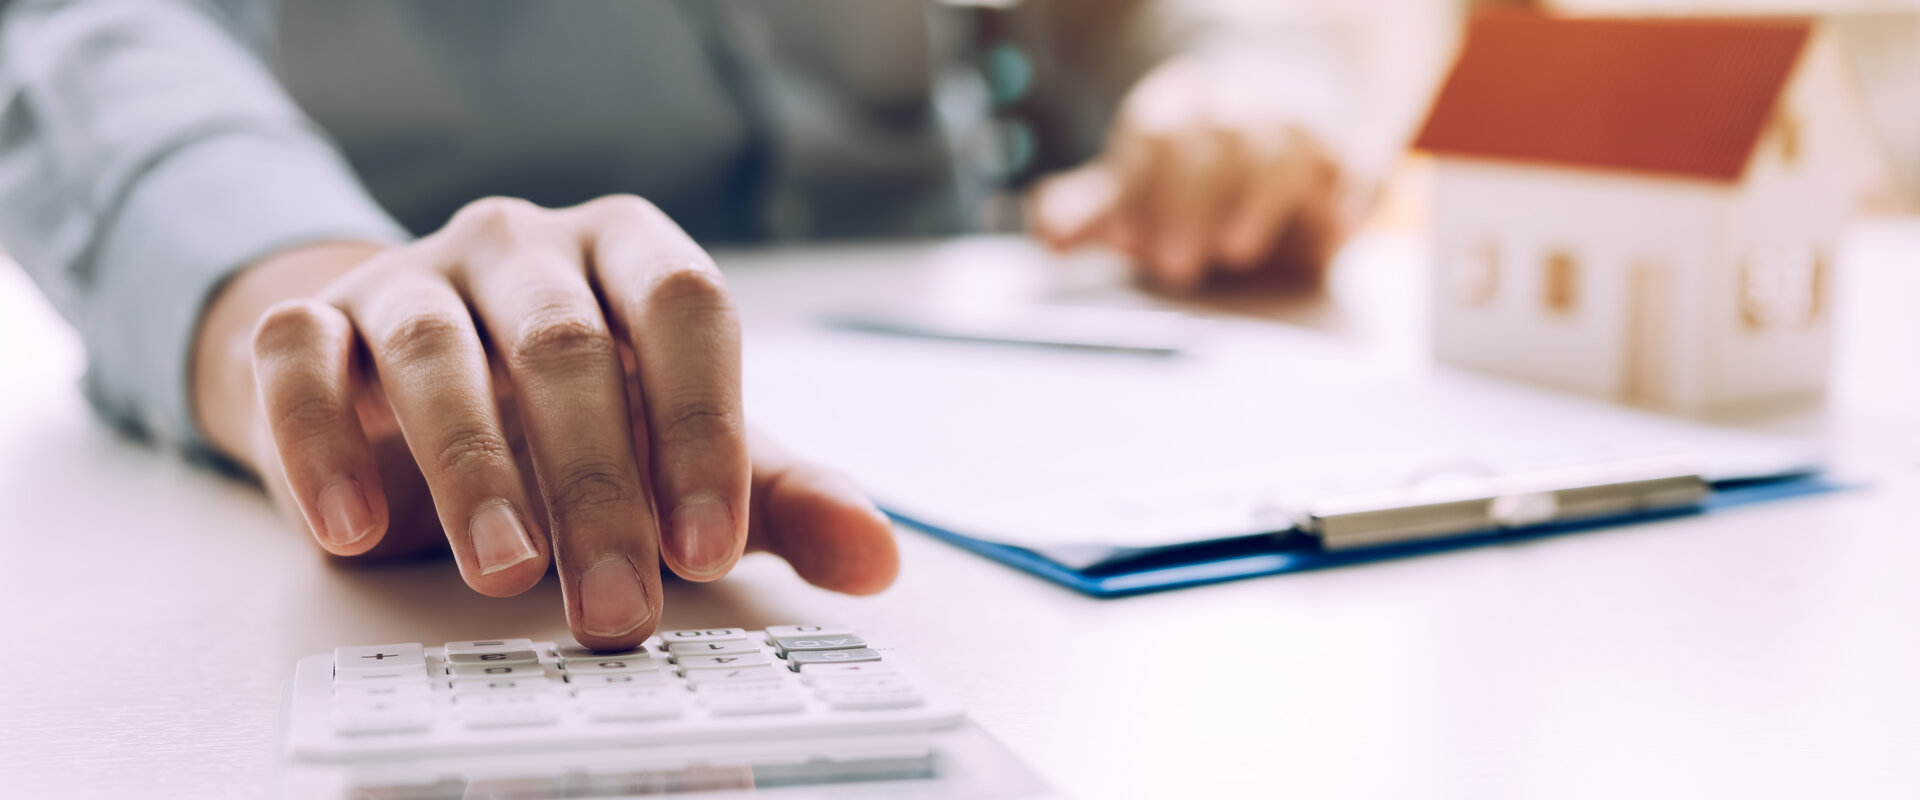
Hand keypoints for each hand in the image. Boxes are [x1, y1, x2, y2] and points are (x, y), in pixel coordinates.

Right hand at [193, 195, 897, 648]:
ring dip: (473, 471)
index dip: (702, 426)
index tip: (711, 547)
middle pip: (566, 344)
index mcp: (630, 252)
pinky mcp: (312, 320)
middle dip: (599, 488)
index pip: (684, 306)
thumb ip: (776, 496)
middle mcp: (525, 246)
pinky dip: (318, 442)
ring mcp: (412, 275)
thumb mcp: (684, 451)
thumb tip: (877, 558)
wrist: (407, 379)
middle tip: (619, 608)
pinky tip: (354, 531)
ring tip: (507, 576)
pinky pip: (297, 359)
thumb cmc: (576, 414)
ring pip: (435, 350)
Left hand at [1031, 56, 1353, 292]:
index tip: (1123, 238)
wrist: (1292, 108)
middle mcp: (1240, 106)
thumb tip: (1049, 234)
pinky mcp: (1352, 157)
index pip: (1156, 135)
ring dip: (1258, 197)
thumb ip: (1095, 209)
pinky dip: (1350, 195)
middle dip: (1189, 202)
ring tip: (1235, 249)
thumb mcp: (1142, 183)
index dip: (1138, 186)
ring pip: (1281, 146)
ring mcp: (1300, 127)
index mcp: (1180, 106)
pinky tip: (1335, 229)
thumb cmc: (1200, 165)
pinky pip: (1357, 167)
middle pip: (1214, 138)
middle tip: (1170, 265)